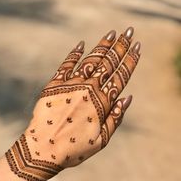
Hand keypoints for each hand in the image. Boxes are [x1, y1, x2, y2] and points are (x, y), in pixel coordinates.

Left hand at [5, 27, 140, 180]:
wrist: (43, 149)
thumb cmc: (74, 148)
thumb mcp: (102, 139)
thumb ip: (116, 117)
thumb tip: (127, 96)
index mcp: (102, 103)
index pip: (120, 76)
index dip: (130, 60)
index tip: (137, 46)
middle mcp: (88, 90)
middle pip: (108, 63)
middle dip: (120, 46)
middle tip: (128, 31)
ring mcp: (70, 85)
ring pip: (90, 60)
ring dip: (102, 46)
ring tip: (111, 33)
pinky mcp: (54, 84)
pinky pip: (66, 65)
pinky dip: (75, 54)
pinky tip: (82, 44)